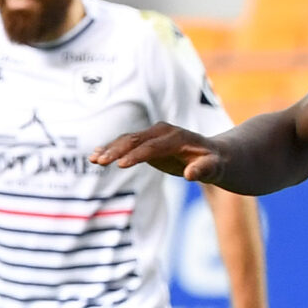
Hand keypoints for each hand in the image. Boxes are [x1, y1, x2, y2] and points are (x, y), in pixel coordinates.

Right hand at [91, 124, 224, 180]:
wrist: (212, 154)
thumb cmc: (214, 163)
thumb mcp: (214, 168)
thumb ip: (203, 170)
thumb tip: (191, 175)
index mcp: (177, 137)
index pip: (152, 146)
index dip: (137, 155)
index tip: (121, 165)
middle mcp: (163, 132)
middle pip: (135, 140)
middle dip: (117, 150)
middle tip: (100, 161)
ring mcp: (153, 134)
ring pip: (127, 140)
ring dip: (110, 148)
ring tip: (93, 159)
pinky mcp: (147, 141)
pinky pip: (126, 143)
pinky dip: (112, 148)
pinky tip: (96, 155)